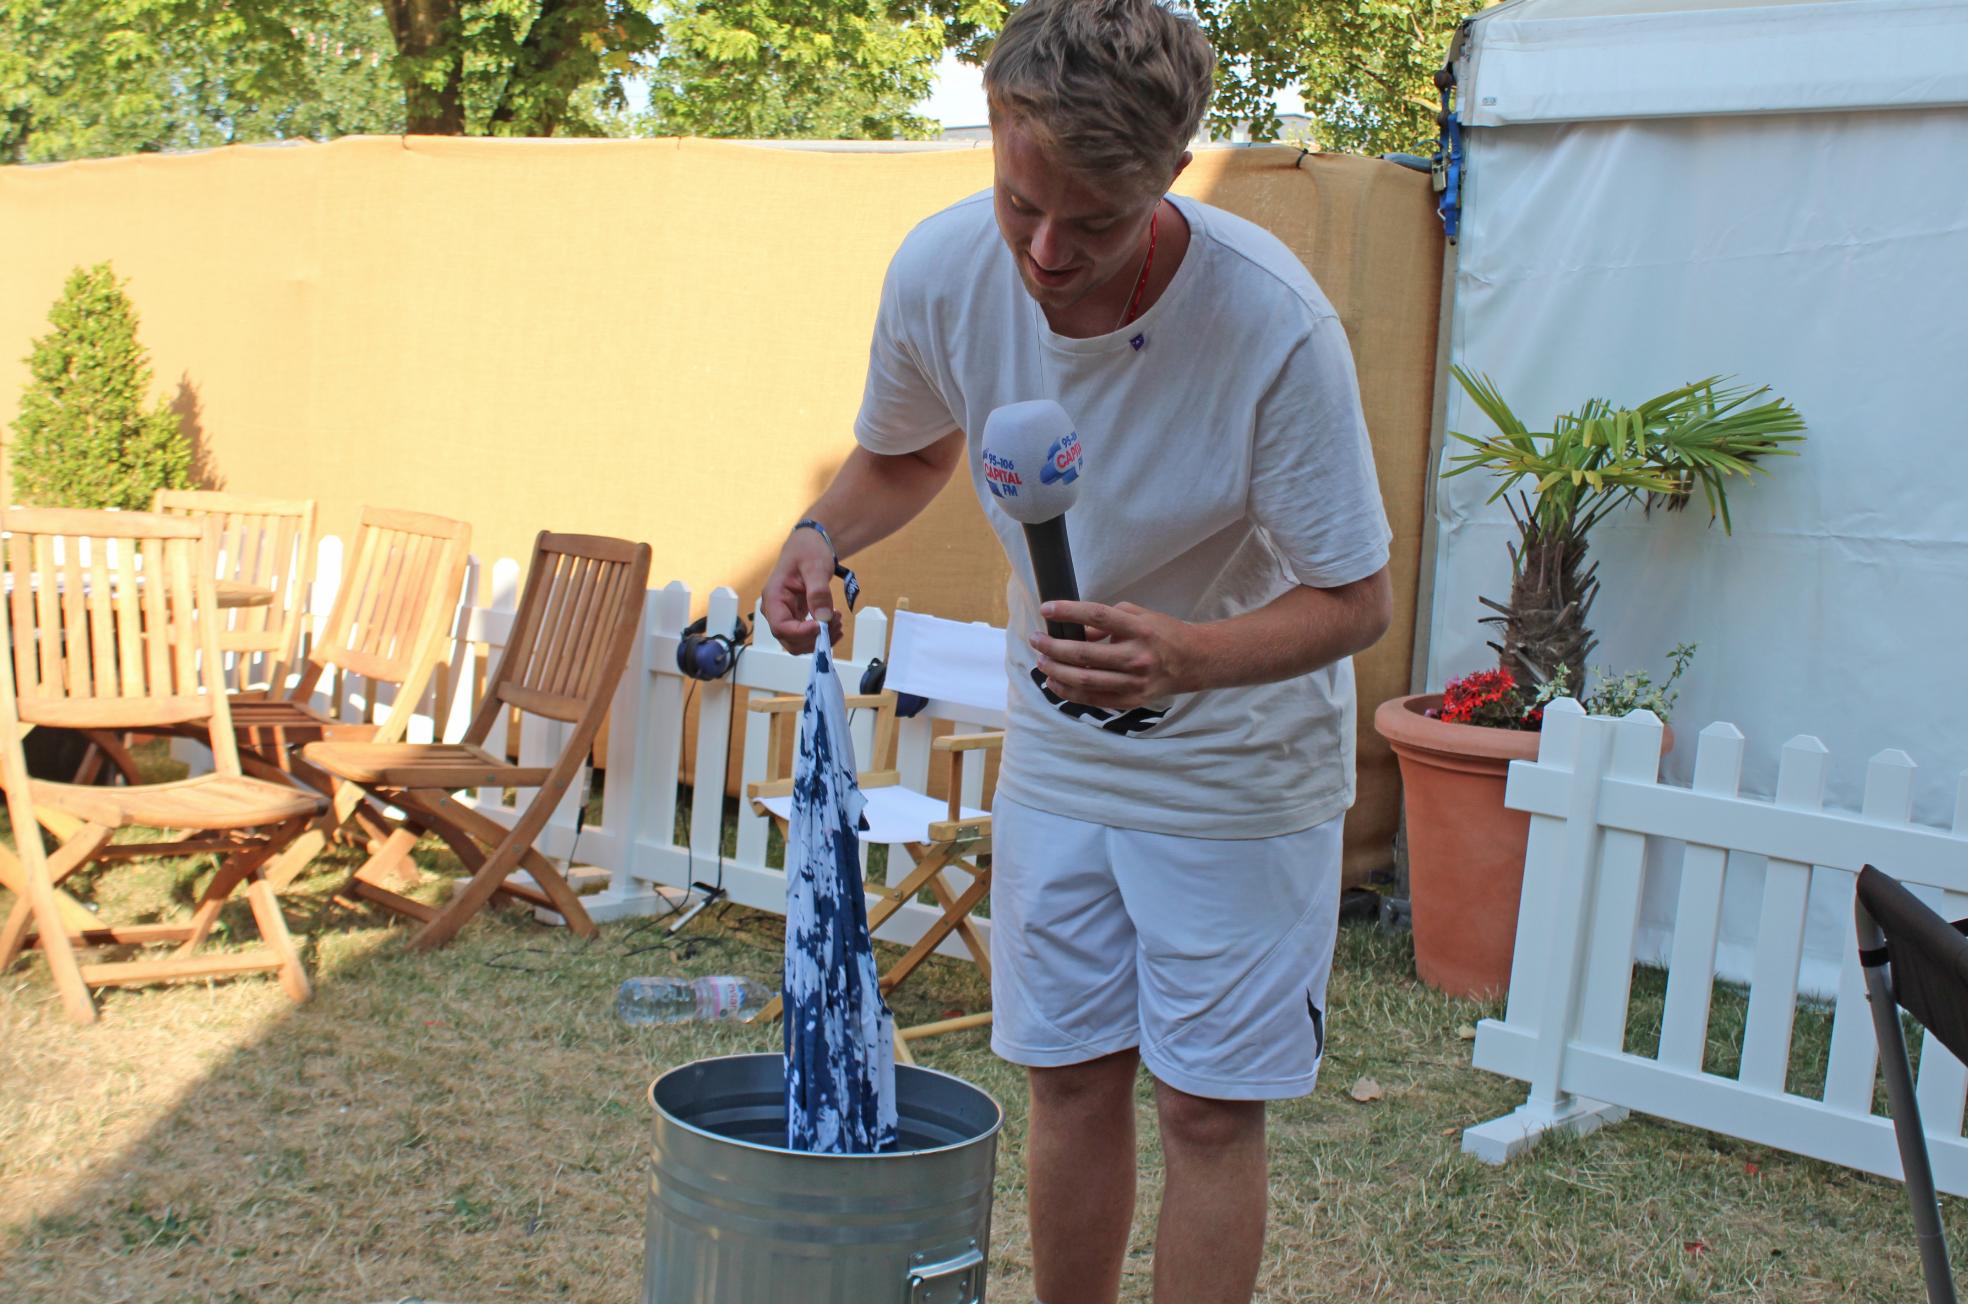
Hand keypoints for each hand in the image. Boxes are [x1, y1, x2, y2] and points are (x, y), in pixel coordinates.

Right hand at [762, 528, 843, 653]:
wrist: (809, 544)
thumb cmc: (808, 550)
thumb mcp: (815, 567)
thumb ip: (818, 592)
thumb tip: (823, 617)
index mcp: (773, 596)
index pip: (781, 627)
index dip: (801, 633)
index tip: (822, 627)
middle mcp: (775, 610)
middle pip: (789, 640)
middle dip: (814, 638)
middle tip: (835, 622)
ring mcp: (784, 615)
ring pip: (798, 642)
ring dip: (819, 639)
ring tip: (837, 621)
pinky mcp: (795, 618)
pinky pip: (805, 636)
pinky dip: (821, 636)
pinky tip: (834, 624)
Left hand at [1030, 600, 1197, 709]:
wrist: (1193, 661)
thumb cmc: (1164, 634)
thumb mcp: (1139, 616)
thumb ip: (1107, 621)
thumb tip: (1076, 630)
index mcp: (1140, 630)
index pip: (1098, 617)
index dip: (1069, 612)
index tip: (1047, 609)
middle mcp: (1137, 657)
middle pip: (1085, 653)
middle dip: (1054, 647)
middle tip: (1036, 640)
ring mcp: (1134, 682)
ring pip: (1084, 680)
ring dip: (1056, 671)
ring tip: (1041, 660)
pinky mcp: (1131, 700)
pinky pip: (1093, 698)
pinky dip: (1069, 692)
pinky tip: (1054, 682)